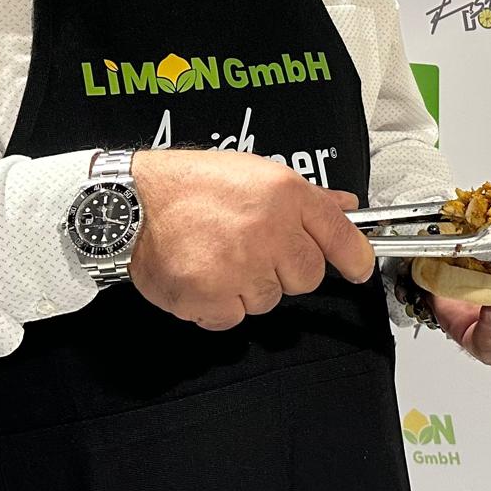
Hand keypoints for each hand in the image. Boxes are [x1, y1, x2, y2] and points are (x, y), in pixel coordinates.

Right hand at [126, 148, 374, 329]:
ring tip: (218, 256)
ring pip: (268, 300)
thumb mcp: (255, 173)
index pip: (340, 234)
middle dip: (285, 269)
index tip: (359, 268)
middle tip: (253, 249)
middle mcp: (269, 230)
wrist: (130, 202)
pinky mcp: (211, 297)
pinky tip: (201, 275)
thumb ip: (303, 197)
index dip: (356, 257)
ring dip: (247, 287)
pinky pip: (232, 318)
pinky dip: (217, 305)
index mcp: (285, 194)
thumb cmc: (191, 185)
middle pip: (308, 276)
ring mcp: (240, 266)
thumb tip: (344, 206)